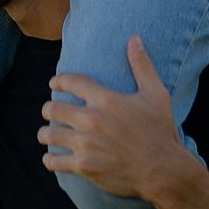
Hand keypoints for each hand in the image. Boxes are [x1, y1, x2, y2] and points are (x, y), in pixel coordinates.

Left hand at [39, 37, 190, 201]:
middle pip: (53, 108)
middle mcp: (91, 119)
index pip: (71, 82)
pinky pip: (55, 161)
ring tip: (46, 134)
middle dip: (48, 109)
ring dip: (45, 133)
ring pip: (49, 134)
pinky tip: (51, 159)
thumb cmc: (160, 131)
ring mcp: (86, 144)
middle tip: (48, 111)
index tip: (54, 83)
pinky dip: (50, 160)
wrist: (163, 170)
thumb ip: (142, 65)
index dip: (59, 80)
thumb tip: (134, 38)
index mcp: (105, 99)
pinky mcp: (85, 166)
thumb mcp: (156, 94)